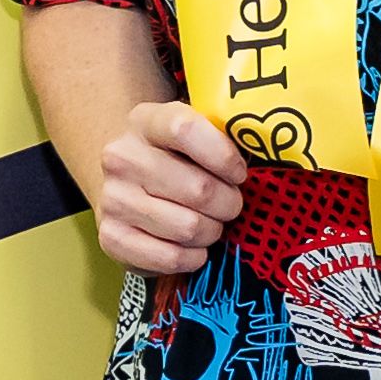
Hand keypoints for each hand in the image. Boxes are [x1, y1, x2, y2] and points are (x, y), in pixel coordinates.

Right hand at [81, 98, 252, 278]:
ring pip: (188, 227)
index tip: (239, 172)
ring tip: (209, 224)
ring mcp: (112, 198)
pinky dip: (193, 257)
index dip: (224, 156)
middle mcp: (120, 157)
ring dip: (211, 232)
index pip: (185, 130)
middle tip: (230, 205)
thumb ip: (223, 138)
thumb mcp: (193, 134)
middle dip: (228, 204)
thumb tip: (269, 155)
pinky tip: (194, 247)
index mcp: (145, 121)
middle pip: (198, 189)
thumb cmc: (176, 159)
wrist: (126, 183)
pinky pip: (170, 257)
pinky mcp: (111, 237)